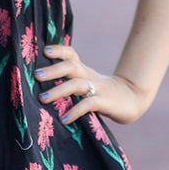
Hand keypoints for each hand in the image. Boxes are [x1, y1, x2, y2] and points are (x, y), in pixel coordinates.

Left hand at [35, 44, 151, 125]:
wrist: (132, 99)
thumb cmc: (102, 92)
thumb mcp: (87, 82)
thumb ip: (70, 80)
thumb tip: (41, 85)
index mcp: (83, 70)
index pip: (71, 54)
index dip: (58, 50)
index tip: (44, 51)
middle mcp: (88, 76)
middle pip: (71, 66)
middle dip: (53, 70)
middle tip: (36, 75)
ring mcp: (97, 88)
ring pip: (76, 84)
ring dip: (58, 90)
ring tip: (42, 98)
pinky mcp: (105, 102)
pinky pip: (88, 104)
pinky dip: (75, 110)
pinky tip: (64, 119)